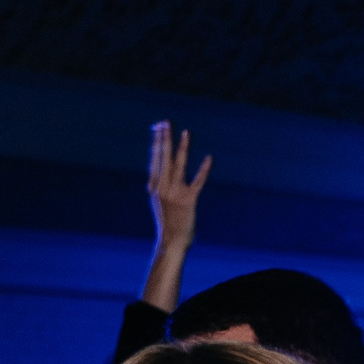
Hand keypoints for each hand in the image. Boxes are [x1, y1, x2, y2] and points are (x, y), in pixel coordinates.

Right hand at [147, 119, 211, 249]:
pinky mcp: (189, 200)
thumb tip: (157, 171)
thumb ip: (159, 185)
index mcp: (154, 186)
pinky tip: (209, 158)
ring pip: (178, 165)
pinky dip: (204, 170)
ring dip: (182, 148)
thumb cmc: (167, 222)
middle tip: (166, 122)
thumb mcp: (158, 201)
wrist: (171, 242)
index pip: (155, 159)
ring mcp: (175, 193)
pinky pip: (198, 182)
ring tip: (185, 132)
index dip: (156, 142)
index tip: (157, 127)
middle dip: (164, 139)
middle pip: (163, 158)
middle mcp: (163, 187)